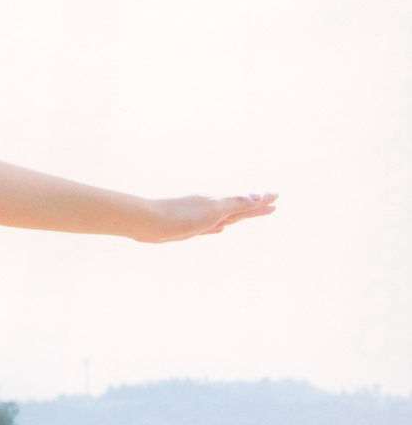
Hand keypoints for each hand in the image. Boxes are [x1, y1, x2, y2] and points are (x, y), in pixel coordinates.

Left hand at [135, 192, 276, 241]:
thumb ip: (235, 204)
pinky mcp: (187, 227)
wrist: (147, 222)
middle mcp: (210, 208)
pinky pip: (210, 226)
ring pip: (226, 216)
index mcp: (218, 203)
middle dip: (255, 207)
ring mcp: (199, 217)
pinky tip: (220, 228)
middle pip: (239, 208)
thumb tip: (259, 196)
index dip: (261, 202)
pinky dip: (219, 225)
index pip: (246, 202)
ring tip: (251, 213)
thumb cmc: (180, 217)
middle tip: (273, 205)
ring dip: (240, 215)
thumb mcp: (213, 210)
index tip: (276, 198)